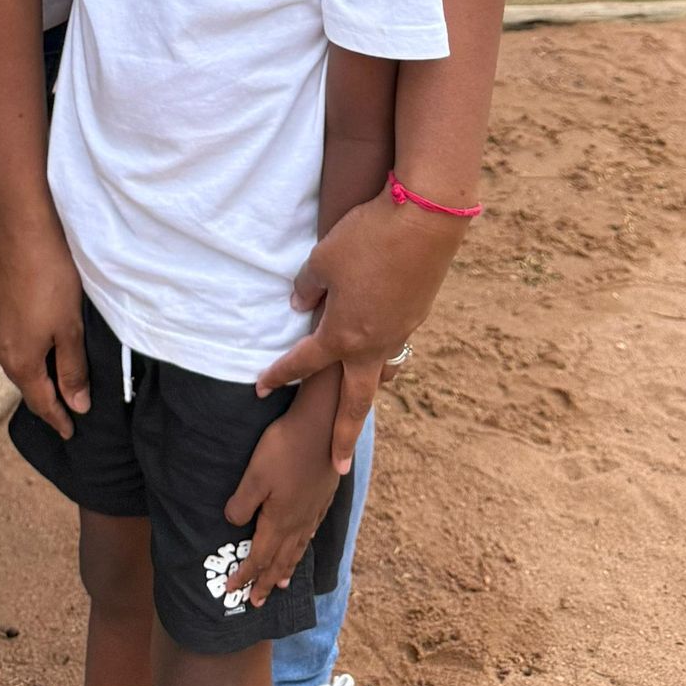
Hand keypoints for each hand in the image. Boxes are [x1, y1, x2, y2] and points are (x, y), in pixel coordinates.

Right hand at [0, 215, 90, 438]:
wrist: (17, 226)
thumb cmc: (50, 275)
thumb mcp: (70, 327)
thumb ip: (72, 369)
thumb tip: (77, 406)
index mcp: (20, 361)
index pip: (41, 402)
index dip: (58, 419)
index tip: (70, 432)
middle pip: (26, 380)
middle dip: (46, 393)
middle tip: (68, 404)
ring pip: (16, 356)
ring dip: (36, 365)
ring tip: (56, 369)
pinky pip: (10, 335)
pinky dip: (26, 342)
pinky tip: (39, 332)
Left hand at [222, 395, 340, 607]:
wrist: (324, 426)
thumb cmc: (285, 447)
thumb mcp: (255, 474)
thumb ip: (242, 503)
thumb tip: (232, 523)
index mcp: (279, 521)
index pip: (258, 557)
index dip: (244, 575)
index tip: (232, 591)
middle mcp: (298, 523)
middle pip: (280, 560)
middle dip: (266, 582)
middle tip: (257, 602)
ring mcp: (313, 512)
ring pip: (298, 549)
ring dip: (286, 569)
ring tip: (282, 583)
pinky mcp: (323, 498)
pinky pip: (310, 534)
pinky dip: (303, 548)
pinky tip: (304, 544)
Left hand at [255, 185, 464, 468]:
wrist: (425, 220)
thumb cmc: (366, 238)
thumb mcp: (323, 260)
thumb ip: (307, 288)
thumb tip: (302, 307)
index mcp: (344, 335)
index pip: (303, 364)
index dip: (278, 375)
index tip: (259, 389)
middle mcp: (374, 344)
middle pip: (355, 402)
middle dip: (343, 435)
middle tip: (337, 465)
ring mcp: (400, 332)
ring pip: (380, 371)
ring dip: (369, 388)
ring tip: (360, 403)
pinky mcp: (417, 314)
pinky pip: (394, 342)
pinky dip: (383, 351)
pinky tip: (379, 341)